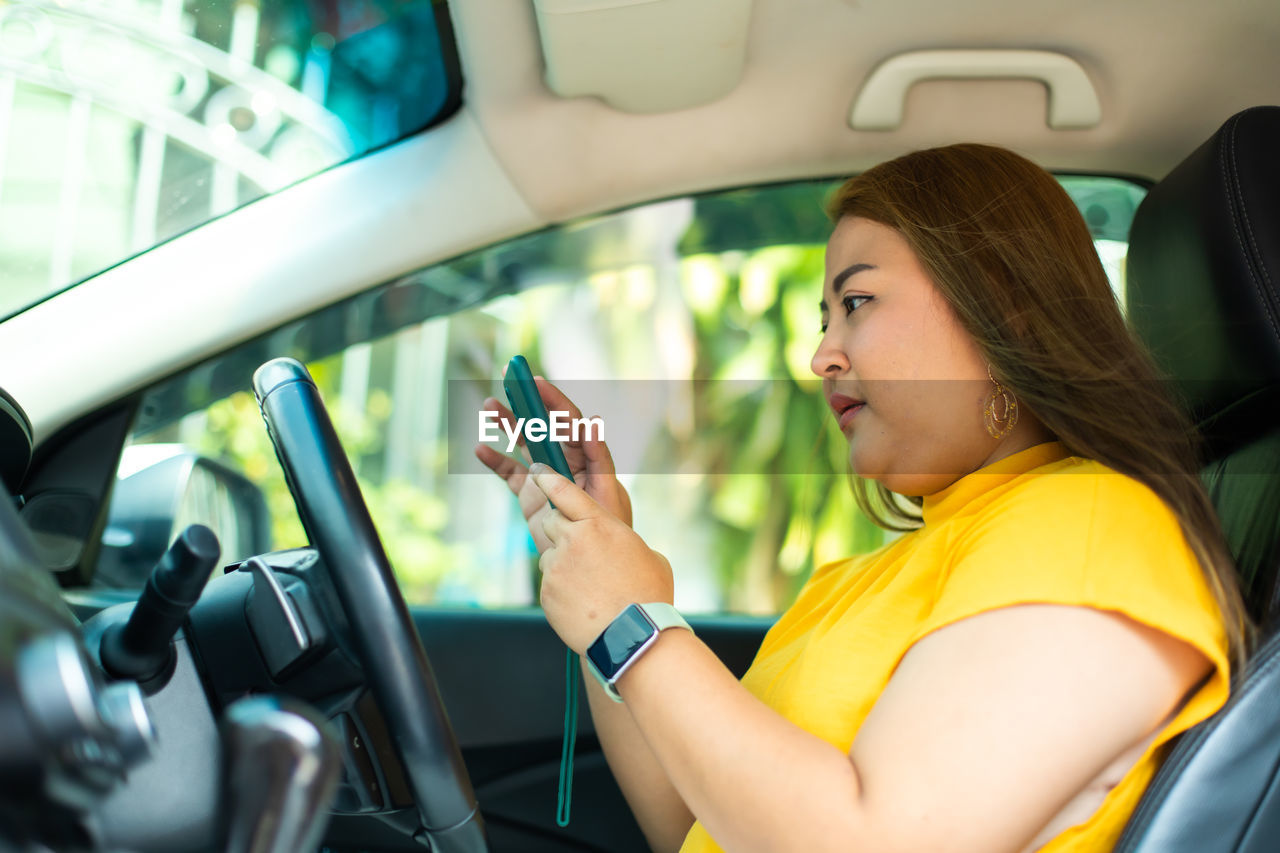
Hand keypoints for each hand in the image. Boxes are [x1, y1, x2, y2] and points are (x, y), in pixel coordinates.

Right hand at [474, 376, 632, 554]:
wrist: (589, 563)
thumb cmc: (609, 529)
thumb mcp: (607, 493)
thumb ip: (597, 458)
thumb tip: (591, 423)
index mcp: (586, 456)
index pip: (569, 421)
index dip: (553, 399)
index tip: (536, 381)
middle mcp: (564, 460)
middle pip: (543, 425)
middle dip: (527, 402)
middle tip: (509, 377)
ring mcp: (544, 475)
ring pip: (523, 442)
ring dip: (507, 424)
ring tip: (488, 406)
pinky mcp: (529, 493)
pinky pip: (509, 472)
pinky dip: (495, 460)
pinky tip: (481, 449)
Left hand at [528, 463, 673, 653]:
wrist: (634, 636)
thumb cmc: (648, 595)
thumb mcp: (647, 555)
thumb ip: (622, 541)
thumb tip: (616, 544)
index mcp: (599, 523)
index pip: (563, 490)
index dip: (548, 478)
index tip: (537, 471)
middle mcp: (573, 539)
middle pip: (551, 521)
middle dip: (561, 530)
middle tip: (580, 549)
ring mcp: (556, 567)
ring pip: (549, 554)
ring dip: (563, 563)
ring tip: (589, 586)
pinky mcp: (547, 592)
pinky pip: (549, 582)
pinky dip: (561, 589)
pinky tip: (583, 603)